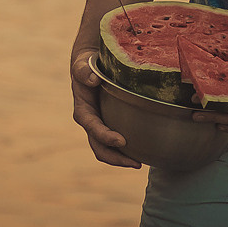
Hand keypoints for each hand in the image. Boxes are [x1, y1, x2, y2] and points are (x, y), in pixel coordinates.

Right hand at [70, 49, 141, 168]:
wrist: (90, 62)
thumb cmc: (87, 62)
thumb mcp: (83, 63)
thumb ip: (83, 71)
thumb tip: (92, 80)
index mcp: (83, 108)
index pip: (92, 126)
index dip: (104, 136)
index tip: (121, 141)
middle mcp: (91, 120)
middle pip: (98, 146)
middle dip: (115, 157)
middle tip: (136, 163)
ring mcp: (101, 123)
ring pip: (107, 148)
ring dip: (121, 158)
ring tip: (140, 164)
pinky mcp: (110, 122)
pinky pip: (117, 140)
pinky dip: (128, 148)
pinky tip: (144, 151)